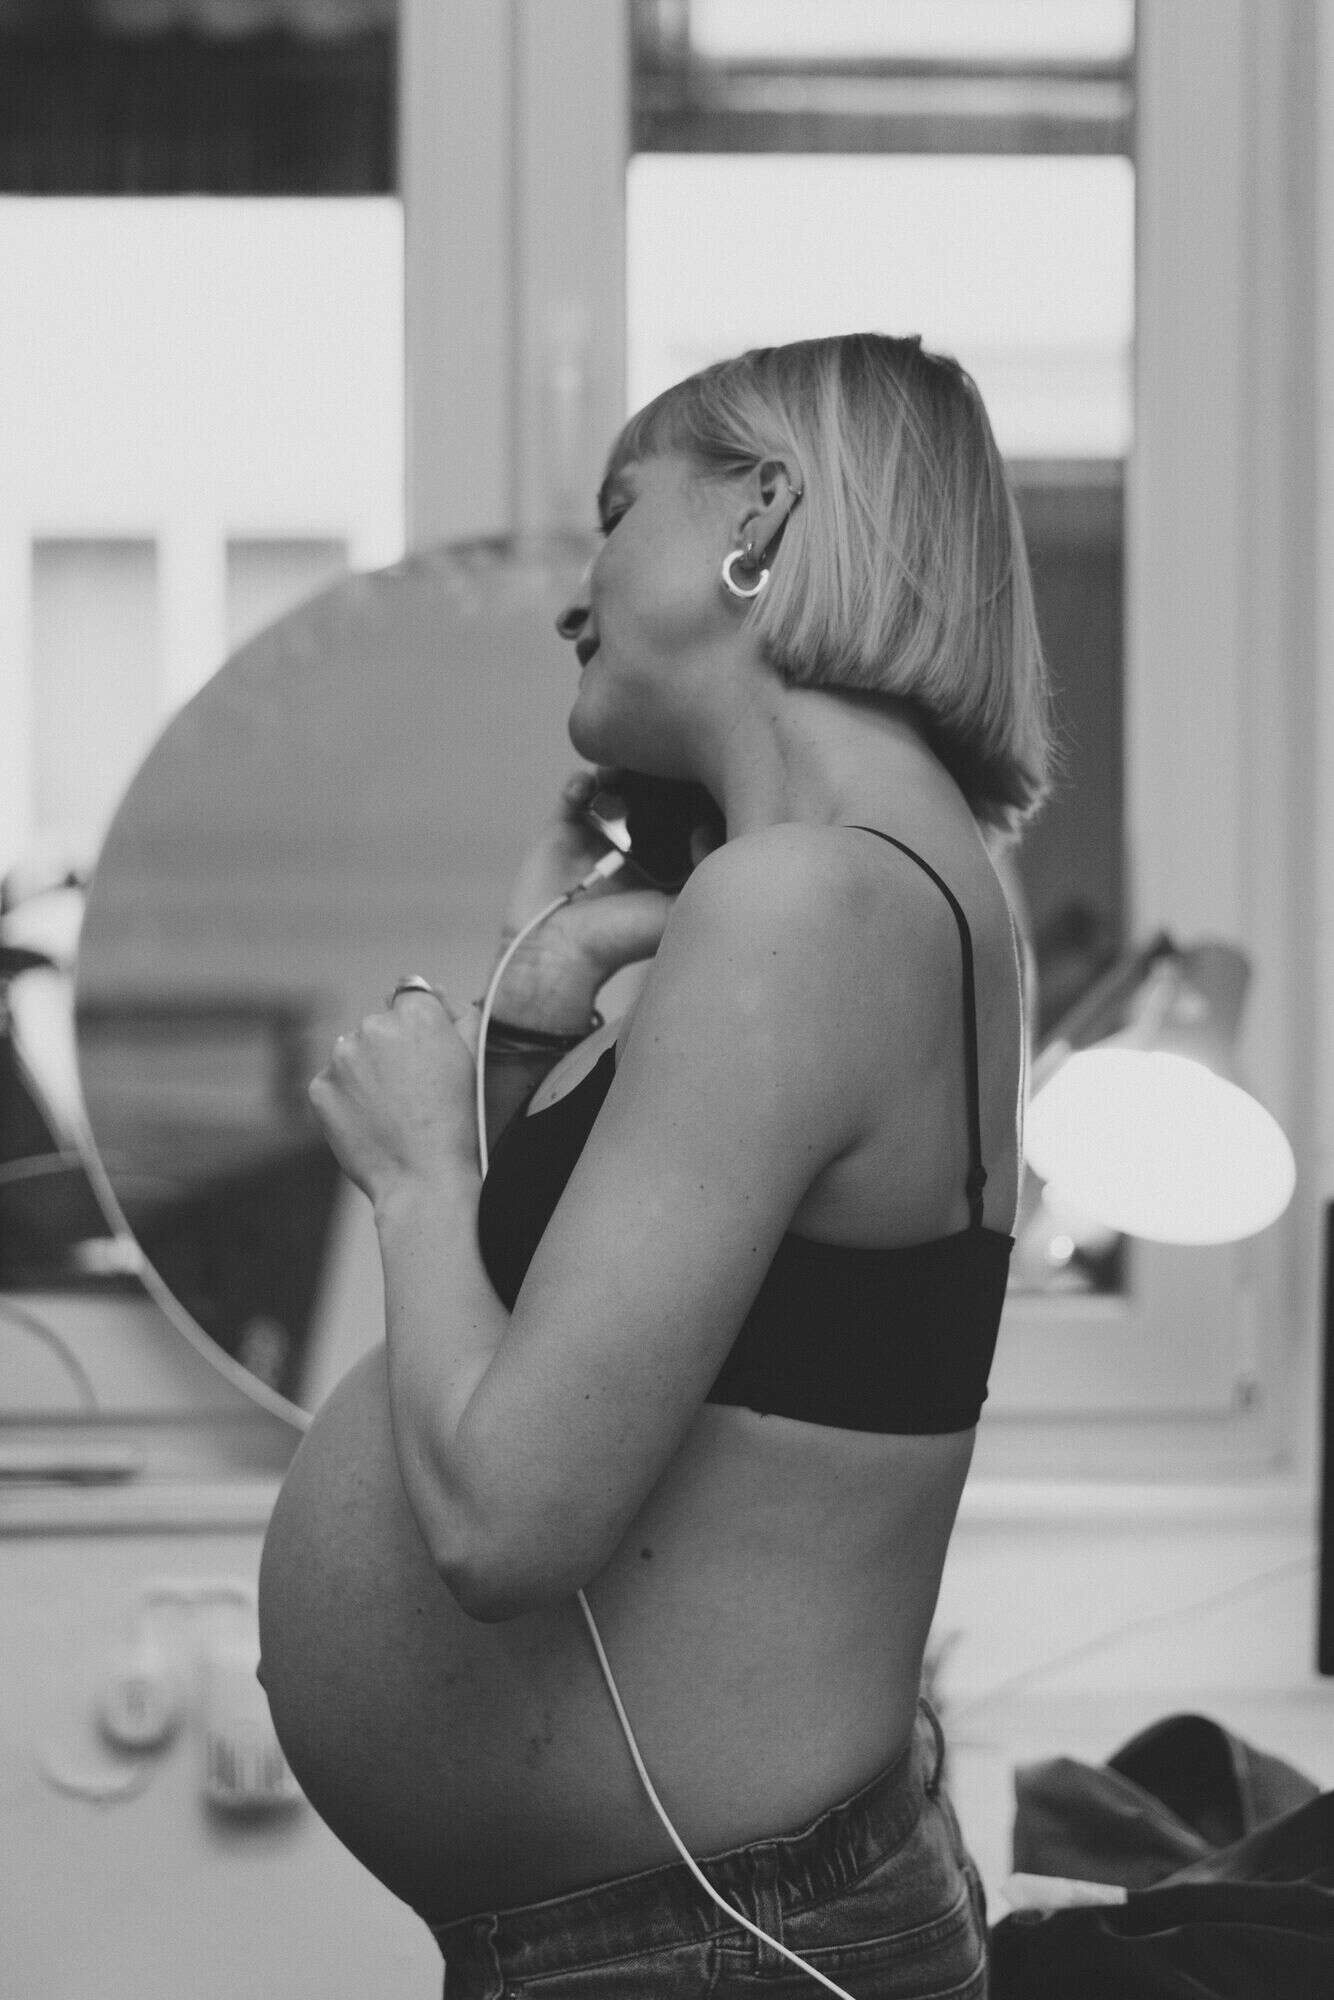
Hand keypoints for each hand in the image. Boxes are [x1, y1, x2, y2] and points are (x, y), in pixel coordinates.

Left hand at [308, 985, 481, 1202]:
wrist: (424, 1178)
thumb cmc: (461, 1121)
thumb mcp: (477, 1057)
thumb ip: (460, 1012)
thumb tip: (435, 992)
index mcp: (417, 1012)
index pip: (411, 994)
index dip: (419, 1023)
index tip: (425, 1051)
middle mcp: (374, 1025)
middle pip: (379, 1025)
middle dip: (391, 1048)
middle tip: (413, 1090)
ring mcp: (341, 1056)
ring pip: (353, 1052)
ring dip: (366, 1070)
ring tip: (392, 1109)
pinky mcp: (320, 1087)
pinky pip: (333, 1082)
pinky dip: (347, 1096)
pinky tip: (371, 1120)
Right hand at [490, 770, 718, 1029]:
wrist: (559, 953)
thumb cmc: (621, 940)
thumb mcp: (678, 909)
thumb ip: (704, 872)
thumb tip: (707, 828)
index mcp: (663, 866)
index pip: (684, 820)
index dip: (688, 796)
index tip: (693, 778)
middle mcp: (632, 849)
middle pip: (649, 797)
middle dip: (653, 777)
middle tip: (655, 763)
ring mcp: (597, 837)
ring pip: (614, 789)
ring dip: (618, 773)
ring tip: (620, 769)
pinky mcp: (562, 831)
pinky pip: (574, 795)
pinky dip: (580, 783)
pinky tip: (586, 786)